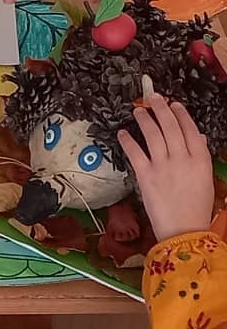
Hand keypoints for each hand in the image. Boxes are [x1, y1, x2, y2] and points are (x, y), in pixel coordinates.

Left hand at [119, 94, 214, 242]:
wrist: (184, 231)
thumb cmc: (197, 208)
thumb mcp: (205, 180)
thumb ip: (200, 157)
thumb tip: (198, 136)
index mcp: (201, 160)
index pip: (191, 130)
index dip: (181, 115)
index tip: (174, 104)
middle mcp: (182, 158)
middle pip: (171, 126)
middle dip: (161, 109)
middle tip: (154, 98)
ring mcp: (163, 165)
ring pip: (152, 134)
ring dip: (144, 119)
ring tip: (138, 110)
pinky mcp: (145, 175)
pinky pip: (135, 152)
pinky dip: (128, 140)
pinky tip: (123, 132)